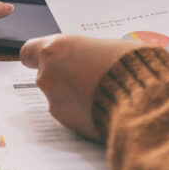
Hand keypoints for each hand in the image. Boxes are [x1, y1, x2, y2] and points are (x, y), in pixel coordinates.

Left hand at [20, 34, 139, 140]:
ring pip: (59, 97)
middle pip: (47, 76)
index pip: (28, 52)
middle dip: (64, 79)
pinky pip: (71, 115)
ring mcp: (54, 101)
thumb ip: (87, 52)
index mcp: (55, 49)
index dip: (38, 57)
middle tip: (90, 78)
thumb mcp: (107, 46)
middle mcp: (48, 74)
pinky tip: (103, 109)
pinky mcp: (66, 123)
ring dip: (74, 97)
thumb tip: (92, 57)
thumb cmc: (128, 66)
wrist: (140, 98)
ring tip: (102, 95)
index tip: (47, 60)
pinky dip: (82, 113)